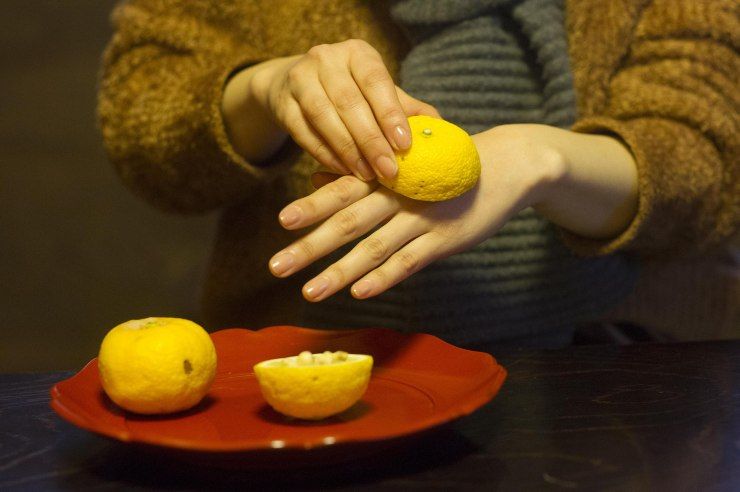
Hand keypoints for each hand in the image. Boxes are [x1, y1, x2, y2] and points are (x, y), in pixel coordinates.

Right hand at [247, 39, 438, 179]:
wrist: (296, 85)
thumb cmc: (350, 91)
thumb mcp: (378, 93)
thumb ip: (406, 109)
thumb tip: (439, 130)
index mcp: (357, 53)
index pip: (376, 81)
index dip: (390, 113)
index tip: (405, 145)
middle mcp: (326, 58)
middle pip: (349, 102)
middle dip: (371, 140)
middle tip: (389, 171)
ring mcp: (300, 79)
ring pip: (323, 117)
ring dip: (347, 150)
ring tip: (367, 176)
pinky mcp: (282, 103)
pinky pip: (304, 133)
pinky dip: (325, 154)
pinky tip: (343, 171)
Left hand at [268, 126, 563, 300]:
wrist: (506, 166)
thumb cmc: (444, 165)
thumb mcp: (405, 161)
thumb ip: (362, 174)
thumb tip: (316, 178)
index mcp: (388, 173)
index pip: (343, 190)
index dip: (312, 205)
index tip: (281, 221)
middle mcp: (401, 195)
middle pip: (349, 222)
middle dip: (311, 246)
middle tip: (277, 266)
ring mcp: (424, 219)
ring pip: (375, 248)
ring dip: (340, 272)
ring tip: (310, 292)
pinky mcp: (446, 240)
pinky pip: (410, 262)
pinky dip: (384, 277)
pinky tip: (359, 293)